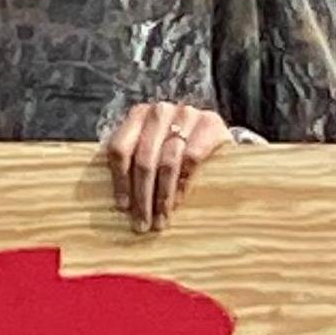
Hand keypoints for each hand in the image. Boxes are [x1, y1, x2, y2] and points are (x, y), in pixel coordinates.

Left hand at [104, 100, 229, 232]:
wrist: (216, 134)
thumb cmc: (177, 147)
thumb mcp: (151, 149)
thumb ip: (133, 163)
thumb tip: (121, 204)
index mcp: (137, 115)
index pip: (120, 148)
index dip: (120, 180)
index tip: (123, 207)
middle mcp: (159, 112)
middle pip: (143, 159)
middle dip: (142, 196)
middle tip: (142, 222)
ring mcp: (185, 114)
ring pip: (166, 162)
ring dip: (162, 196)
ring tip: (160, 219)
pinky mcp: (209, 123)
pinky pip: (190, 159)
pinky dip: (181, 185)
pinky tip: (177, 203)